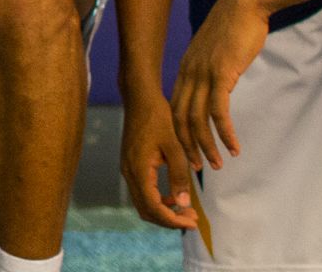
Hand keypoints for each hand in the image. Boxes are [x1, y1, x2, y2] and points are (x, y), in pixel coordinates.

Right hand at [120, 88, 198, 229]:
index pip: (154, 207)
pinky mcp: (131, 165)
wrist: (140, 98)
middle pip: (146, 210)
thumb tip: (183, 204)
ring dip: (164, 210)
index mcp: (139, 170)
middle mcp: (129, 173)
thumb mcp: (174, 146)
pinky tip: (174, 195)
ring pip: (143, 202)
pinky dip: (158, 200)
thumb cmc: (158, 118)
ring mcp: (128, 169)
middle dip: (169, 219)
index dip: (173, 220)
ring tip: (186, 210)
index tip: (193, 222)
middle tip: (192, 219)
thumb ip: (179, 175)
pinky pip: (142, 191)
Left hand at [171, 0, 267, 169]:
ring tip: (217, 163)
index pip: (175, 107)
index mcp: (186, 68)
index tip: (189, 150)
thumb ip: (212, 67)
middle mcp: (189, 72)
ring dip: (207, 145)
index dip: (180, 132)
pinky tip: (234, 147)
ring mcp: (203, 73)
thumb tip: (218, 82)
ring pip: (197, 119)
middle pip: (180, 118)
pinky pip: (219, 112)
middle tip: (199, 167)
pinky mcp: (221, 74)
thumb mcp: (216, 50)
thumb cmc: (236, 26)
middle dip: (188, 146)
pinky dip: (225, 133)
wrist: (245, 2)